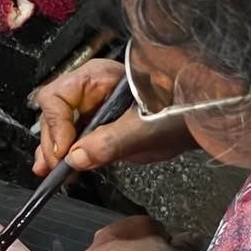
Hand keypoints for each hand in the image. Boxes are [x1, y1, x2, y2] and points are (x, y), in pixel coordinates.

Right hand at [33, 59, 196, 175]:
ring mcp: (93, 112)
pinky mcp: (99, 132)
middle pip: (54, 114)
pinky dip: (66, 158)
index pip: (58, 97)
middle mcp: (90, 92)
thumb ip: (109, 142)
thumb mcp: (145, 127)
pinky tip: (59, 172)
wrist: (202, 121)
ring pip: (60, 129)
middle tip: (54, 167)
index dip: (56, 125)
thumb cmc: (181, 110)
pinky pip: (74, 143)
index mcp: (98, 77)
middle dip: (51, 141)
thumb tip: (76, 158)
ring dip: (53, 151)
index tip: (63, 152)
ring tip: (47, 172)